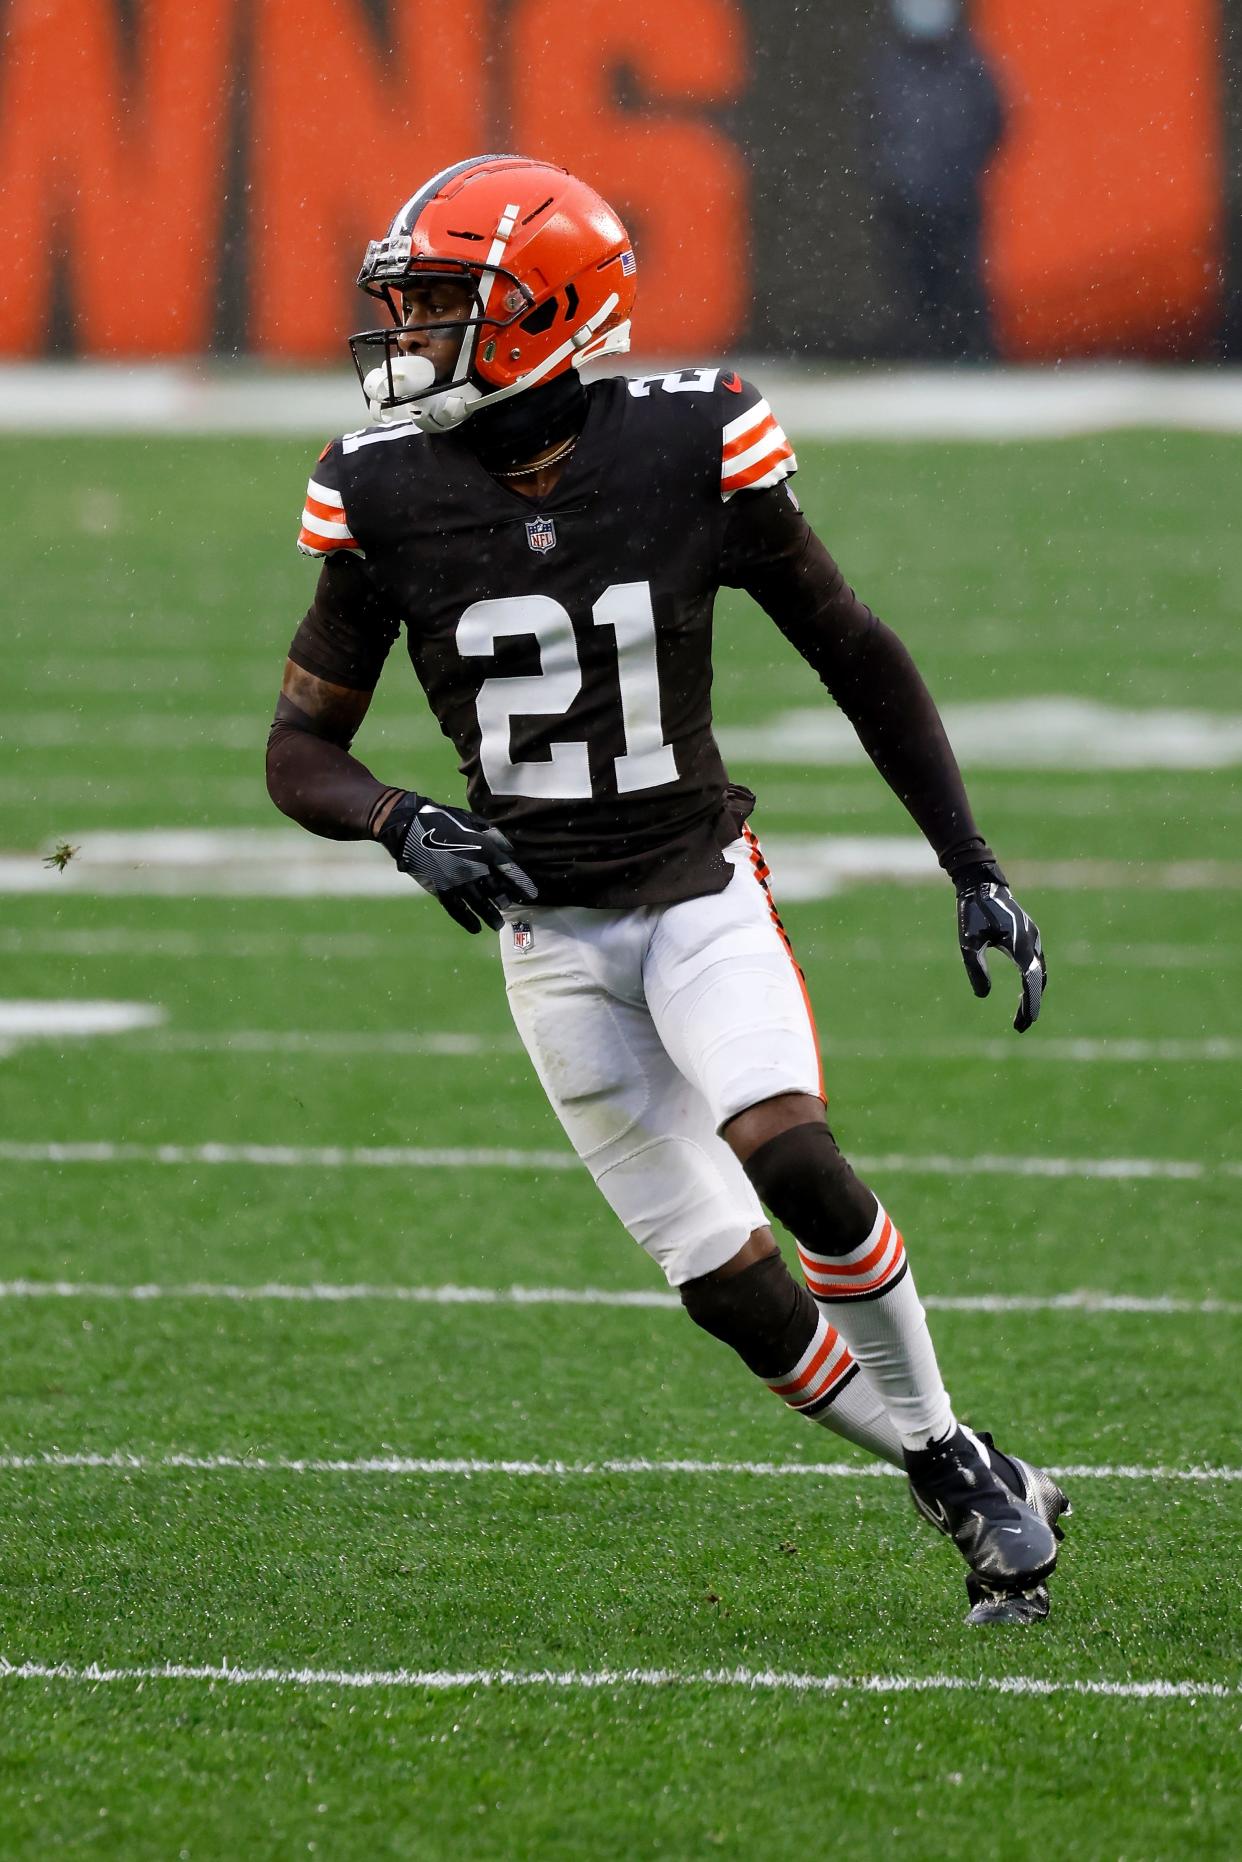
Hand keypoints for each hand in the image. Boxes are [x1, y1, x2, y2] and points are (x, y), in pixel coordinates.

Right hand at [377, 793, 536, 933]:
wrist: (409, 826)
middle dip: (504, 901)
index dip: (522, 884)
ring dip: (490, 916)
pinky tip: (475, 928)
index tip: (531, 895)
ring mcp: (457, 881)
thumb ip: (492, 835)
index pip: (510, 871)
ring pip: (479, 904)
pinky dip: (467, 920)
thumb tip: (508, 849)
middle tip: (509, 907)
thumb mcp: (472, 821)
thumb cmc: (442, 818)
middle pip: (496, 891)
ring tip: (498, 925)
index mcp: (484, 849)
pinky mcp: (441, 889)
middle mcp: (474, 868)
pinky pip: (457, 910)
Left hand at [955, 875, 1046, 1032]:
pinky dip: (1032, 981)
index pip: (1031, 980)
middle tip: (1020, 1026)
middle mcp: (1032, 941)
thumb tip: (983, 995)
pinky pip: (1036, 963)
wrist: (982, 884)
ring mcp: (1033, 938)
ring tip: (1022, 1016)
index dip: (1030, 1002)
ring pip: (1040, 972)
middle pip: (1039, 980)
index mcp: (1020, 943)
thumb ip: (976, 968)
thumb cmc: (973, 912)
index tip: (1025, 1022)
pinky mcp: (1029, 936)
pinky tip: (1023, 991)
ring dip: (1033, 994)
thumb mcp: (968, 942)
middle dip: (1031, 1004)